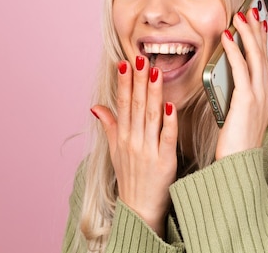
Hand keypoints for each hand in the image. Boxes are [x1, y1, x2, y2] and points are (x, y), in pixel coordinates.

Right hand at [91, 56, 177, 237]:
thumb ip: (109, 126)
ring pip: (151, 116)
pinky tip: (171, 105)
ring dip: (153, 93)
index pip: (123, 104)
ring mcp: (148, 150)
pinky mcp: (165, 161)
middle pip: (136, 105)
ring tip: (154, 72)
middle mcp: (133, 141)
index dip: (124, 83)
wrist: (139, 209)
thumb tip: (96, 107)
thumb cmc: (129, 177)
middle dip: (138, 81)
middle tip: (141, 58)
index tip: (125, 63)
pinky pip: (167, 138)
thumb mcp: (115, 150)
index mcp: (122, 136)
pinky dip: (169, 122)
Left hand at [215, 8, 267, 159]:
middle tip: (252, 9)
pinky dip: (234, 49)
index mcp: (264, 97)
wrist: (237, 165)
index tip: (257, 23)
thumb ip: (235, 97)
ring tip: (241, 15)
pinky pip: (241, 68)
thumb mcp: (237, 117)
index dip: (260, 40)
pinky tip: (227, 36)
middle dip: (257, 30)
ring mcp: (259, 95)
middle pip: (262, 54)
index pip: (262, 62)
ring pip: (254, 56)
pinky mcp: (248, 99)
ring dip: (247, 33)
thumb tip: (227, 80)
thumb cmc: (234, 145)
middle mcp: (266, 93)